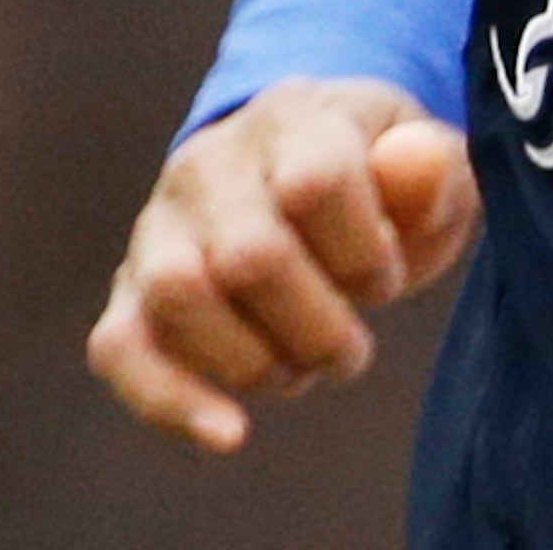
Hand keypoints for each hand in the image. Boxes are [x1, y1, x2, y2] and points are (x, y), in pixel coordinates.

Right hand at [86, 77, 479, 452]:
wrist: (312, 175)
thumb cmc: (385, 184)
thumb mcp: (430, 166)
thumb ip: (433, 168)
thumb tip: (414, 165)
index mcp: (293, 118)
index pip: (315, 185)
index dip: (363, 254)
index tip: (385, 280)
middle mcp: (211, 162)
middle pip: (249, 255)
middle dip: (317, 328)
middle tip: (351, 353)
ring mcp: (160, 223)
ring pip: (179, 295)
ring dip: (254, 361)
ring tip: (300, 373)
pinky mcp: (130, 288)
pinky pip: (120, 346)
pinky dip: (168, 400)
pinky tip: (229, 435)